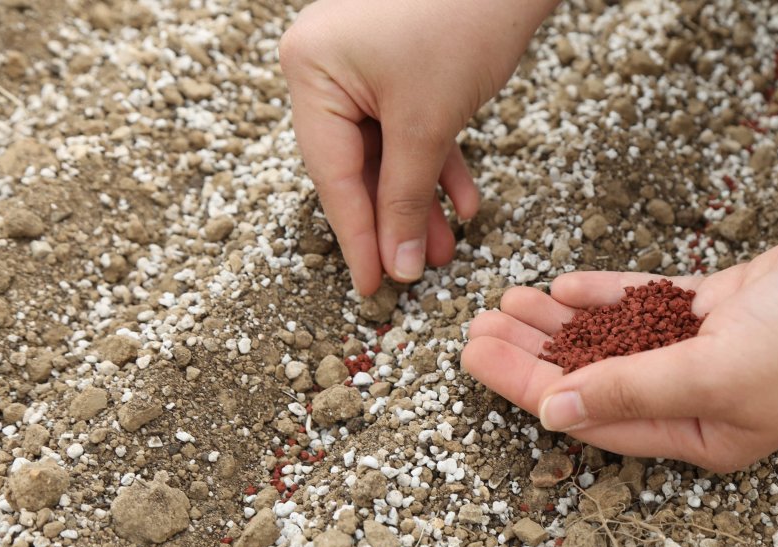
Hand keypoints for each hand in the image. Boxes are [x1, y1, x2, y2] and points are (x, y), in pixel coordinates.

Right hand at [280, 0, 558, 293]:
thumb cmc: (462, 22)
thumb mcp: (427, 123)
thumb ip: (405, 198)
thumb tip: (397, 265)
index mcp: (312, 71)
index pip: (331, 173)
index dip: (356, 237)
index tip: (373, 289)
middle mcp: (326, 64)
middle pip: (356, 164)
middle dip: (394, 220)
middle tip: (416, 274)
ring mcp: (363, 61)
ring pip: (388, 150)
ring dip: (418, 200)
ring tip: (447, 251)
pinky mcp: (401, 61)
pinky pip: (410, 125)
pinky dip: (437, 163)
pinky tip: (465, 205)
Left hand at [461, 185, 777, 471]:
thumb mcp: (715, 372)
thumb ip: (633, 389)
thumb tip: (557, 411)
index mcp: (702, 436)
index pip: (595, 418)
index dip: (529, 389)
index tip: (478, 360)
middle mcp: (700, 399)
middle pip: (596, 379)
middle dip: (533, 355)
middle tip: (475, 328)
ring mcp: (710, 349)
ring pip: (616, 339)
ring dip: (561, 324)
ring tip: (505, 302)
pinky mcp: (722, 304)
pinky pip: (649, 303)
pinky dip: (607, 295)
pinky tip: (563, 287)